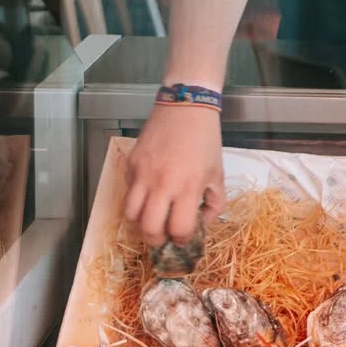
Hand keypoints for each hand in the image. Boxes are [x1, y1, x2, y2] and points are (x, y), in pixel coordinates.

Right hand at [124, 103, 224, 246]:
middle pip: (148, 228)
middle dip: (156, 239)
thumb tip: (204, 224)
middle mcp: (162, 184)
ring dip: (140, 223)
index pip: (178, 229)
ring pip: (130, 214)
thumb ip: (214, 203)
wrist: (186, 106)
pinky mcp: (131, 163)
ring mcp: (142, 174)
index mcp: (187, 187)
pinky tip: (148, 194)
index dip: (182, 240)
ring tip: (151, 218)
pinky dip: (135, 200)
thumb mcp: (218, 173)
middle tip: (163, 235)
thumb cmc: (205, 140)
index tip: (183, 237)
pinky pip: (127, 192)